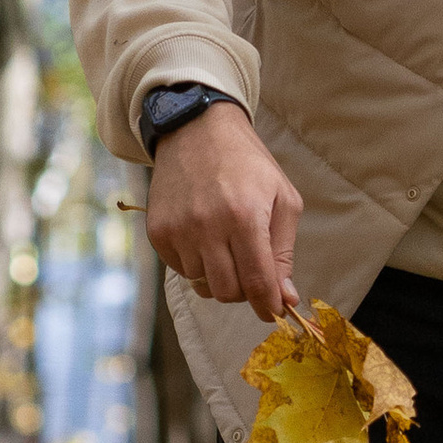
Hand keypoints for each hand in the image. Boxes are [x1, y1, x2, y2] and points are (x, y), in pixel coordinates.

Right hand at [146, 102, 303, 318]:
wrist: (196, 130)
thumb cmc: (248, 165)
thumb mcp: (283, 199)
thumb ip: (283, 252)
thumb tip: (284, 298)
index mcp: (245, 216)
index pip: (256, 282)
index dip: (269, 305)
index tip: (275, 313)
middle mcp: (208, 226)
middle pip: (228, 291)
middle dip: (245, 292)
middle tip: (252, 273)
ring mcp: (178, 230)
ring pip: (203, 285)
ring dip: (220, 275)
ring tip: (227, 244)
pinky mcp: (157, 232)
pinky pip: (181, 270)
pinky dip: (197, 264)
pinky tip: (205, 236)